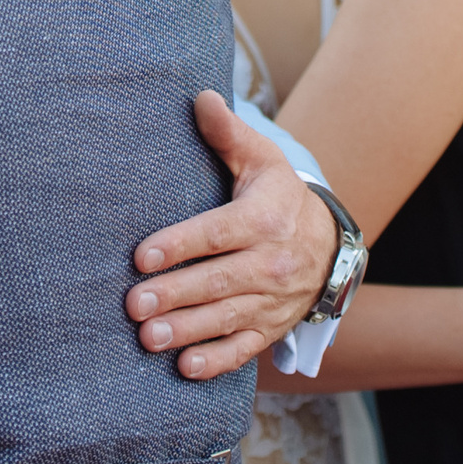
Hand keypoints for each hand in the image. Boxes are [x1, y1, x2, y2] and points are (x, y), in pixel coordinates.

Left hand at [126, 91, 335, 378]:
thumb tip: (200, 96)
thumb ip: (227, 133)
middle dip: (175, 294)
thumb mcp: (260, 159)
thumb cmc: (277, 195)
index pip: (218, 233)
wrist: (329, 243)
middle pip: (219, 281)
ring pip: (227, 318)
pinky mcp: (271, 328)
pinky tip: (185, 367)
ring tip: (148, 337)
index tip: (142, 255)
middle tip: (133, 304)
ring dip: (187, 331)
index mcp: (264, 219)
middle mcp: (272, 263)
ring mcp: (273, 301)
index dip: (180, 244)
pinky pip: (245, 349)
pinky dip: (217, 361)